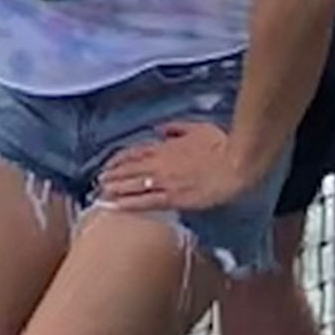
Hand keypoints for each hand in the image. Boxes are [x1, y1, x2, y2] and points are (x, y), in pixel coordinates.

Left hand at [98, 122, 254, 213]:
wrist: (236, 165)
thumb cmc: (221, 145)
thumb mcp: (197, 128)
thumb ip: (176, 128)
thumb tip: (162, 129)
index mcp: (165, 147)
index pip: (135, 152)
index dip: (120, 159)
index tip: (110, 164)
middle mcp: (160, 164)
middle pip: (129, 170)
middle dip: (112, 175)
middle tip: (99, 181)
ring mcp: (165, 182)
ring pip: (132, 186)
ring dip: (114, 189)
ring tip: (101, 194)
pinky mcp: (173, 198)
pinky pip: (145, 202)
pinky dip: (128, 204)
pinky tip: (116, 206)